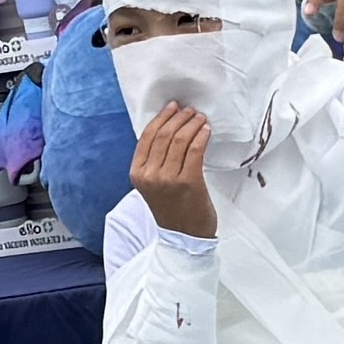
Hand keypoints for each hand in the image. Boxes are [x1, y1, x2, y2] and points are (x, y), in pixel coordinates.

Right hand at [128, 104, 216, 237]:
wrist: (184, 236)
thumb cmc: (172, 208)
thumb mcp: (153, 184)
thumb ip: (154, 161)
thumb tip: (169, 128)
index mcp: (137, 173)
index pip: (147, 136)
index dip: (162, 117)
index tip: (173, 107)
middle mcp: (150, 175)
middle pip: (164, 135)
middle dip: (179, 118)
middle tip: (191, 111)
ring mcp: (168, 179)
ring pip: (180, 140)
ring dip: (192, 124)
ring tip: (200, 119)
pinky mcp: (188, 182)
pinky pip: (194, 150)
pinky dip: (201, 136)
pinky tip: (206, 131)